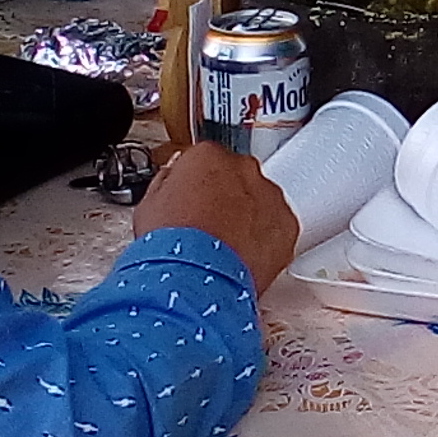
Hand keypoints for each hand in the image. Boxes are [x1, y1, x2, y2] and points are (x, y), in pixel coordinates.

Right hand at [135, 138, 297, 294]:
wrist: (194, 279)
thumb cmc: (170, 245)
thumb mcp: (150, 205)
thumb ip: (167, 183)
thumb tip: (172, 180)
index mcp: (208, 157)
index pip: (207, 160)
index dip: (198, 184)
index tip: (196, 200)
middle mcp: (244, 169)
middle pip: (238, 177)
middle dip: (228, 198)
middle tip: (212, 225)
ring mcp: (269, 196)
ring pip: (262, 201)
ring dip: (250, 217)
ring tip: (227, 245)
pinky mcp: (288, 225)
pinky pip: (279, 227)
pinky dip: (267, 239)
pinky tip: (245, 256)